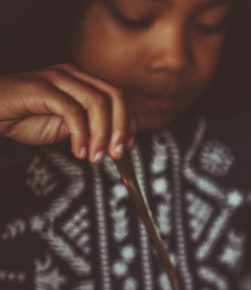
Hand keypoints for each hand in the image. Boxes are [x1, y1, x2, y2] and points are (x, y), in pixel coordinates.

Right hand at [0, 64, 134, 162]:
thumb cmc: (24, 117)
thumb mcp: (66, 127)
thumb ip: (90, 128)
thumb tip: (116, 142)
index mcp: (83, 81)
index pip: (119, 97)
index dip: (130, 123)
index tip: (128, 147)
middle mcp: (73, 75)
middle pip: (115, 96)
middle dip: (122, 127)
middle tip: (117, 154)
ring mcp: (56, 78)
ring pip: (97, 102)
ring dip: (103, 134)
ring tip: (96, 157)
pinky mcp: (40, 87)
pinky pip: (72, 110)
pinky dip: (80, 134)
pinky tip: (78, 151)